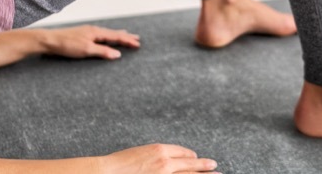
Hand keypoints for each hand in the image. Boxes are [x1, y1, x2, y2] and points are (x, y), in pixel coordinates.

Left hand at [38, 25, 139, 59]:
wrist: (49, 41)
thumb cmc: (67, 45)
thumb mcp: (86, 50)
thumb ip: (102, 51)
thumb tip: (117, 54)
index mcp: (96, 32)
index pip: (116, 36)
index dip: (127, 40)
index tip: (138, 44)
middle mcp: (94, 30)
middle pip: (113, 33)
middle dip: (125, 36)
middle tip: (137, 38)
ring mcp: (88, 32)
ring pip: (107, 33)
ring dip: (117, 35)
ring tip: (125, 36)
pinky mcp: (82, 35)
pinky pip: (100, 35)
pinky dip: (108, 36)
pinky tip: (106, 38)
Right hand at [100, 144, 218, 173]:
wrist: (107, 172)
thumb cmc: (118, 165)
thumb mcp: (139, 154)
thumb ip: (154, 157)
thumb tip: (164, 160)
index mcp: (159, 150)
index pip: (181, 152)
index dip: (190, 155)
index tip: (195, 157)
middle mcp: (165, 163)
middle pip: (190, 164)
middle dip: (203, 165)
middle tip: (214, 165)